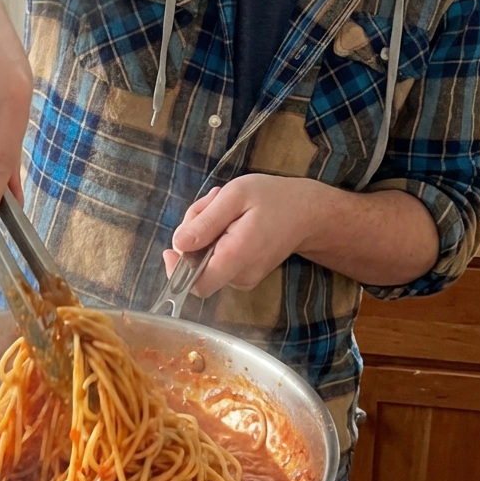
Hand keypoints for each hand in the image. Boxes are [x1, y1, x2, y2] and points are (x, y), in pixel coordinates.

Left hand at [163, 175, 320, 297]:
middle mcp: (240, 276)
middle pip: (196, 267)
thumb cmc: (272, 199)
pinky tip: (230, 218)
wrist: (307, 213)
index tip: (172, 247)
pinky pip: (217, 260)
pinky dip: (216, 238)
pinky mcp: (244, 275)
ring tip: (224, 206)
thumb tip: (178, 243)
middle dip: (194, 234)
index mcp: (236, 257)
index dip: (177, 269)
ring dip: (205, 232)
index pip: (196, 284)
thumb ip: (206, 221)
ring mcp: (244, 279)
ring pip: (205, 261)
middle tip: (211, 203)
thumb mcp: (235, 196)